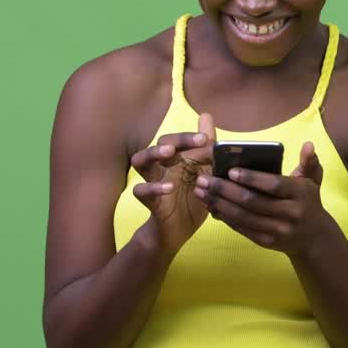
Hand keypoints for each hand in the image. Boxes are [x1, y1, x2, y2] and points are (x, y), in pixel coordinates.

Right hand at [129, 113, 214, 254]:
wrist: (178, 232)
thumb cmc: (192, 198)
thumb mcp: (206, 173)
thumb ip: (207, 148)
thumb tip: (205, 116)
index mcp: (178, 159)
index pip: (179, 139)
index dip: (190, 136)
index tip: (206, 138)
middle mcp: (163, 167)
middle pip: (160, 144)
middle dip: (177, 138)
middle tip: (197, 140)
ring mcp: (154, 182)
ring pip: (141, 161)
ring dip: (153, 153)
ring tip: (168, 152)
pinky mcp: (149, 201)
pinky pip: (141, 191)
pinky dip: (153, 187)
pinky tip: (168, 187)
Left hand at [194, 141, 334, 256]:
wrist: (314, 238)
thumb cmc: (308, 201)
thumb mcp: (312, 180)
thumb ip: (309, 161)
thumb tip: (308, 144)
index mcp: (300, 194)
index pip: (273, 185)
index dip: (252, 178)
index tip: (230, 171)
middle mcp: (290, 213)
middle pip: (252, 201)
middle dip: (225, 190)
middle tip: (204, 179)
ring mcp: (277, 230)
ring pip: (243, 216)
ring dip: (219, 203)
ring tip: (201, 191)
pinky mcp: (266, 242)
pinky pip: (241, 228)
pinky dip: (224, 217)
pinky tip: (211, 206)